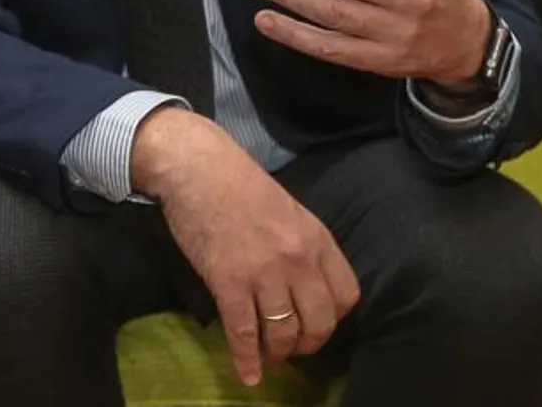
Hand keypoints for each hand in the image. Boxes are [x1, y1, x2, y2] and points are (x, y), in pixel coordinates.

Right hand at [132, 108, 359, 385]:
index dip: (331, 318)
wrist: (196, 167)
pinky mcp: (229, 282)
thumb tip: (303, 280)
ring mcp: (265, 274)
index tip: (314, 323)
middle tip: (291, 348)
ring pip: (283, 333)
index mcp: (317, 239)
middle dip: (306, 344)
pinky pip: (244, 332)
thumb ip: (302, 245)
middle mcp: (298, 261)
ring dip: (277, 353)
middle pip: (319, 323)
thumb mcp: (288, 210)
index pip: (345, 296)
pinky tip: (248, 374)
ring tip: (268, 358)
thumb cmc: (238, 182)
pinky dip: (246, 359)